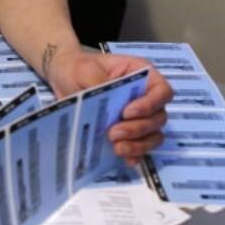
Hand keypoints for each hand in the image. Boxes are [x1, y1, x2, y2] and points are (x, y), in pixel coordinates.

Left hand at [47, 50, 171, 165]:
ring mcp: (138, 115)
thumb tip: (109, 100)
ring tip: (117, 147)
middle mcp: (144, 95)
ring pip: (153, 135)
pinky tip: (123, 157)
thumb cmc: (77, 67)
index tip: (127, 112)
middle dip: (138, 129)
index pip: (162, 91)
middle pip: (158, 117)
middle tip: (113, 132)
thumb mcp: (84, 69)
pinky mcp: (127, 132)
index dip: (150, 104)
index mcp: (140, 73)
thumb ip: (98, 82)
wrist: (62, 78)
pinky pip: (141, 147)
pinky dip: (134, 154)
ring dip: (138, 144)